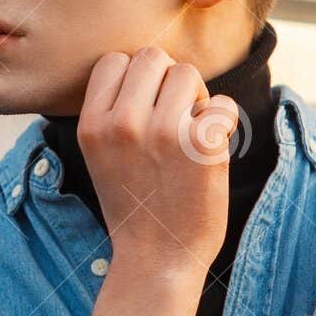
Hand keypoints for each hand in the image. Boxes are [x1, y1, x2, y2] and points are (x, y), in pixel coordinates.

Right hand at [75, 45, 239, 315]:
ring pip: (188, 74)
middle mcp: (123, 124)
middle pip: (153, 57)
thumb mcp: (100, 157)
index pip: (114, 60)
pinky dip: (223, 123)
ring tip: (191, 134)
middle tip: (174, 117)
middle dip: (168, 81)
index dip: (136, 77)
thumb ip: (112, 112)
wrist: (157, 259)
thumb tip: (142, 66)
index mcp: (92, 125)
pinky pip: (221, 104)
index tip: (146, 105)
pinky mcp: (201, 146)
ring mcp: (163, 133)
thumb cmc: (135, 205)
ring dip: (197, 98)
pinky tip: (211, 149)